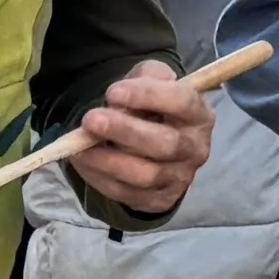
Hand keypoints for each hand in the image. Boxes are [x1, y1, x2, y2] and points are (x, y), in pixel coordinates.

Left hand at [59, 59, 211, 218]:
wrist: (151, 143)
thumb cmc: (152, 107)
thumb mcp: (151, 81)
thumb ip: (143, 78)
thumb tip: (120, 99)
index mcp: (199, 115)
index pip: (182, 102)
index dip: (148, 96)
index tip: (112, 92)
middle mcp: (195, 149)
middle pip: (165, 144)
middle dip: (124, 131)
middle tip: (91, 120)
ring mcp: (179, 178)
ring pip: (144, 175)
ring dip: (107, 160)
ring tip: (79, 146)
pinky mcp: (159, 200)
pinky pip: (127, 193)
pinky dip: (99, 177)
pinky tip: (82, 160)